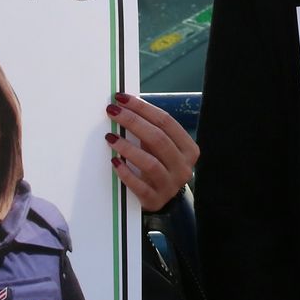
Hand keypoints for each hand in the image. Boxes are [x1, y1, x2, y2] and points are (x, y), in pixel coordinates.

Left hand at [104, 93, 199, 209]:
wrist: (164, 200)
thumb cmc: (159, 165)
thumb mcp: (162, 148)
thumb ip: (151, 130)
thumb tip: (125, 105)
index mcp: (189, 149)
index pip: (166, 122)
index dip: (143, 108)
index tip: (122, 98)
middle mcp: (184, 167)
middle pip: (158, 139)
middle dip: (133, 121)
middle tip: (112, 111)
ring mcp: (170, 185)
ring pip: (150, 163)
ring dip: (128, 147)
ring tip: (110, 137)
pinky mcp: (155, 201)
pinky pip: (139, 186)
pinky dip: (126, 173)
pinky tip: (114, 161)